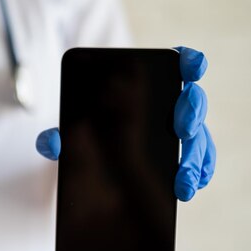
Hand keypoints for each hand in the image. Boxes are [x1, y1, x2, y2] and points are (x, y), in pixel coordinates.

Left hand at [36, 46, 215, 200]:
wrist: (91, 156)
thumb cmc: (84, 132)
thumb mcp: (68, 133)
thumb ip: (57, 136)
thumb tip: (50, 144)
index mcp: (146, 85)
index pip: (178, 63)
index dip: (189, 62)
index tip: (189, 68)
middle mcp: (171, 103)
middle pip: (192, 100)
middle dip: (191, 113)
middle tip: (181, 129)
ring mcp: (181, 128)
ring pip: (199, 135)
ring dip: (195, 155)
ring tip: (183, 180)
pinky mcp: (185, 153)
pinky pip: (200, 160)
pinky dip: (198, 173)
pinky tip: (188, 188)